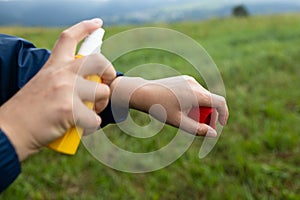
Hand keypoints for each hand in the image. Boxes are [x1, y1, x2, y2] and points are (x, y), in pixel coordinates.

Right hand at [0, 19, 115, 160]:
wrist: (11, 130)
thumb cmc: (28, 111)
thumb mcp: (43, 84)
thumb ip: (62, 79)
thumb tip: (87, 84)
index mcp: (53, 66)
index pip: (69, 38)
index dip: (85, 27)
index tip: (97, 23)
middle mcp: (61, 74)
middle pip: (98, 61)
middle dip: (109, 72)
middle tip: (105, 85)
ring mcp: (66, 90)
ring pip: (102, 92)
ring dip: (101, 105)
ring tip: (91, 112)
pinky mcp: (69, 110)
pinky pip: (95, 118)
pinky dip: (93, 125)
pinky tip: (83, 126)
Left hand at [110, 76, 228, 136]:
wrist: (143, 92)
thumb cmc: (159, 108)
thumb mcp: (178, 122)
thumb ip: (197, 129)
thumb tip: (213, 134)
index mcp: (196, 94)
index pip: (220, 102)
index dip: (224, 114)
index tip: (222, 124)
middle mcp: (195, 84)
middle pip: (212, 100)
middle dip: (211, 114)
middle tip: (205, 127)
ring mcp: (189, 80)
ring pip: (204, 96)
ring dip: (203, 108)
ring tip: (190, 118)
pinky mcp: (184, 79)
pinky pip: (196, 92)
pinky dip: (196, 101)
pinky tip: (184, 108)